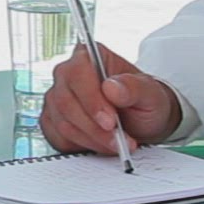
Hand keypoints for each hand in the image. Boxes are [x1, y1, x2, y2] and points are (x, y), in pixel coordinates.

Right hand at [38, 46, 181, 154]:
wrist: (141, 120)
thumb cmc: (144, 101)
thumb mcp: (150, 93)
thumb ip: (134, 88)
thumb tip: (111, 87)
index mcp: (89, 57)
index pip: (78, 73)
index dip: (91, 99)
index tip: (110, 121)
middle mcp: (67, 75)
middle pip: (66, 101)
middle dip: (93, 127)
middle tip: (117, 139)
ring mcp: (57, 98)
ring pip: (63, 123)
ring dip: (91, 139)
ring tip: (116, 143)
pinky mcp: (52, 120)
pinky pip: (58, 137)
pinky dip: (81, 146)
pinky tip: (99, 144)